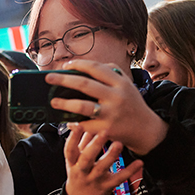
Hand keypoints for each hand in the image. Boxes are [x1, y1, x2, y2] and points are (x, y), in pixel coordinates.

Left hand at [47, 60, 167, 154]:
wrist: (146, 129)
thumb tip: (84, 66)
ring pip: (82, 106)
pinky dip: (74, 122)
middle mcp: (116, 96)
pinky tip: (66, 120)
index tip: (65, 66)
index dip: (78, 65)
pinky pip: (84, 125)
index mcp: (120, 82)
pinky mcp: (106, 129)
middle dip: (63, 80)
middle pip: (85, 85)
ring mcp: (111, 113)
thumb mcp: (127, 84)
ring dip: (64, 103)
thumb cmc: (131, 103)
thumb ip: (111, 73)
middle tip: (48, 78)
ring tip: (53, 102)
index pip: (96, 68)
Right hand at [63, 124, 143, 194]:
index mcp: (72, 163)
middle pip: (86, 158)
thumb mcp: (75, 160)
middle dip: (95, 145)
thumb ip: (81, 143)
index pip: (70, 150)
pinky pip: (118, 179)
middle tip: (104, 131)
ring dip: (111, 156)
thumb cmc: (79, 174)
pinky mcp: (106, 187)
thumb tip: (83, 124)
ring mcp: (94, 180)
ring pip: (102, 168)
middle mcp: (81, 172)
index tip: (78, 125)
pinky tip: (139, 162)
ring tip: (119, 144)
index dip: (73, 138)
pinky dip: (129, 171)